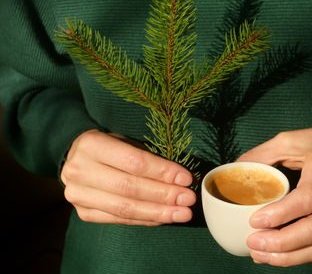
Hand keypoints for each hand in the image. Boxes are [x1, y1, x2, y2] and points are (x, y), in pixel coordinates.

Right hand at [61, 130, 195, 225]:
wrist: (74, 156)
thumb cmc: (110, 146)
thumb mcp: (124, 140)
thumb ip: (146, 157)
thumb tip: (179, 178)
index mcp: (92, 145)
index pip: (134, 162)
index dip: (162, 172)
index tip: (186, 179)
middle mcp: (80, 170)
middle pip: (130, 188)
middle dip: (163, 195)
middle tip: (188, 199)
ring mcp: (78, 195)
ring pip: (124, 208)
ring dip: (158, 212)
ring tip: (182, 214)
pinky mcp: (83, 212)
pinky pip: (119, 220)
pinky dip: (145, 220)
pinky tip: (164, 218)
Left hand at [238, 122, 311, 266]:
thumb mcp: (293, 139)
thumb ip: (264, 154)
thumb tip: (235, 170)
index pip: (309, 198)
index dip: (281, 214)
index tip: (255, 219)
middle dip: (282, 242)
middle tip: (252, 242)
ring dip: (288, 256)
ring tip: (259, 254)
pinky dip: (298, 257)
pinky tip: (275, 255)